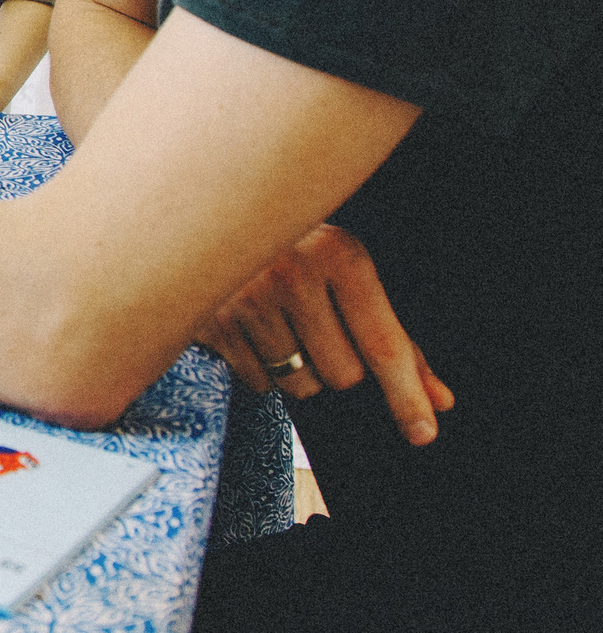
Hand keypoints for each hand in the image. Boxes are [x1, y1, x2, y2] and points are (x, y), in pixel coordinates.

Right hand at [193, 223, 454, 444]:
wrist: (211, 216)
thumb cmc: (295, 250)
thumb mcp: (347, 276)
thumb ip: (395, 339)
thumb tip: (439, 401)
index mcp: (337, 253)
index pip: (382, 343)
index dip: (406, 394)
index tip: (423, 432)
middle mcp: (291, 272)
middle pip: (343, 375)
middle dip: (337, 365)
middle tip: (318, 327)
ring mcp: (245, 297)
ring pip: (301, 385)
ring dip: (299, 371)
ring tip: (282, 326)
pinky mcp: (212, 322)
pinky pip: (259, 382)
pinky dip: (263, 369)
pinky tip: (254, 331)